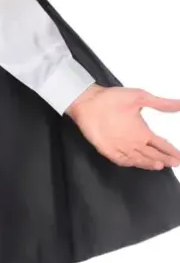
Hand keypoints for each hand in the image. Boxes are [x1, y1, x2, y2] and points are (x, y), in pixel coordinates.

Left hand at [65, 84, 179, 168]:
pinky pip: (121, 159)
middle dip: (164, 159)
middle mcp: (134, 141)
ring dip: (149, 162)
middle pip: (152, 154)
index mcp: (142, 132)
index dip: (170, 151)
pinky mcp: (108, 150)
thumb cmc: (113, 98)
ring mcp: (121, 147)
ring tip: (160, 165)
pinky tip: (138, 164)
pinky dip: (130, 162)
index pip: (160, 144)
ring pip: (139, 159)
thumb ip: (160, 104)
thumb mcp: (140, 97)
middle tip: (176, 163)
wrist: (90, 101)